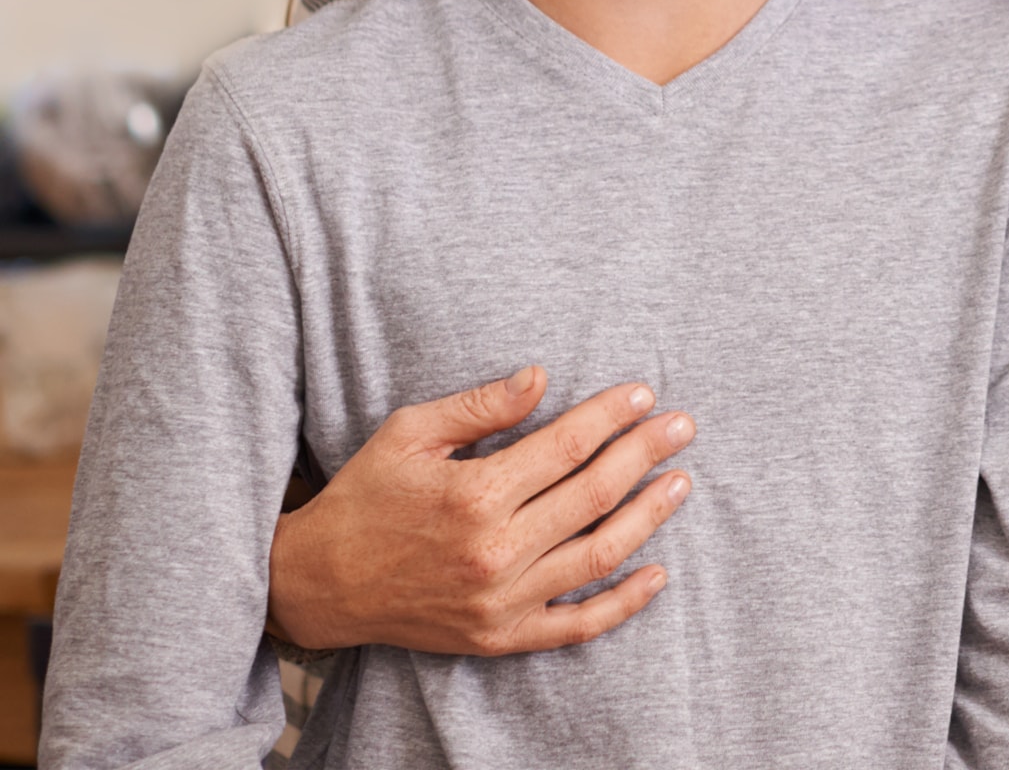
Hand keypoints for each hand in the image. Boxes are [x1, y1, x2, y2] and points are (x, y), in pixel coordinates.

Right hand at [267, 366, 696, 655]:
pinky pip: (574, 626)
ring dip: (648, 517)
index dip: (612, 416)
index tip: (645, 394)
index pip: (567, 445)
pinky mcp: (499, 638)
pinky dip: (622, 604)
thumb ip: (482, 406)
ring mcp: (500, 601)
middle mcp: (495, 551)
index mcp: (476, 494)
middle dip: (645, 453)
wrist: (319, 585)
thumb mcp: (411, 433)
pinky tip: (657, 575)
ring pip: (597, 555)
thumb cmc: (366, 496)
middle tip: (684, 426)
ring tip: (682, 483)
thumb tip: (543, 376)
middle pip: (593, 492)